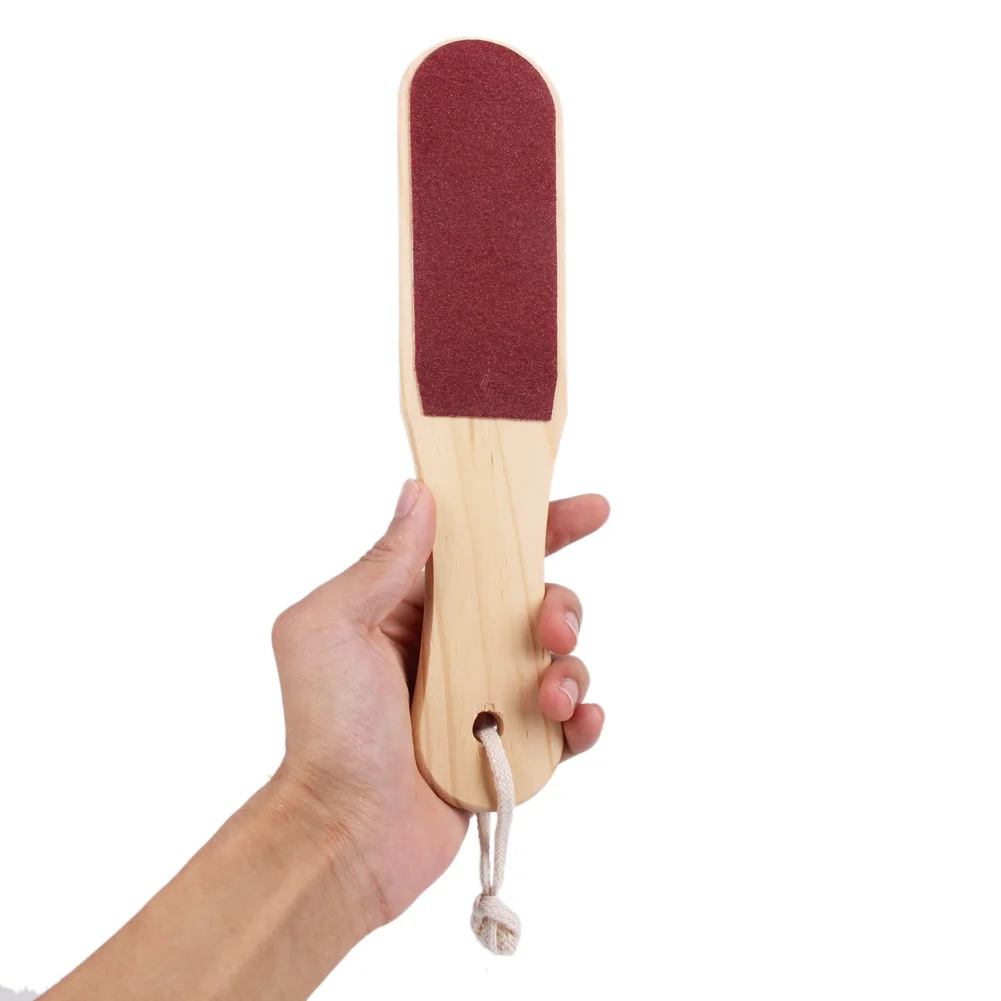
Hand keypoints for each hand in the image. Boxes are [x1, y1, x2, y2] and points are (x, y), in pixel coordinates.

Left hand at [269, 481, 608, 927]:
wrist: (344, 835)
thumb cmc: (327, 730)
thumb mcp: (334, 627)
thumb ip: (383, 562)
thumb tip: (418, 494)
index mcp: (412, 607)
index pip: (481, 551)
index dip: (536, 525)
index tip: (588, 510)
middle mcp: (452, 646)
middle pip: (532, 601)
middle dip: (558, 604)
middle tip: (551, 627)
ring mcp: (483, 697)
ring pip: (556, 660)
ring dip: (569, 669)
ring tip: (549, 698)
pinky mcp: (506, 748)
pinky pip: (564, 725)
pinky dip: (581, 721)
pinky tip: (574, 724)